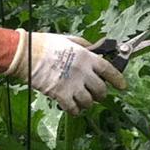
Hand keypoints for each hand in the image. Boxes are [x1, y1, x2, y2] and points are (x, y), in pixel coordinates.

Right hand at [3, 31, 126, 113]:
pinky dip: (75, 110)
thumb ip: (84, 46)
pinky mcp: (61, 95)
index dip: (118, 80)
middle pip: (101, 90)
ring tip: (82, 100)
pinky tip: (73, 107)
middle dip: (100, 94)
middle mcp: (83, 72)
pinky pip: (74, 109)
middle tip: (96, 93)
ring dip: (87, 103)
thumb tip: (94, 49)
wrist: (26, 54)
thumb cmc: (45, 45)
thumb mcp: (69, 39)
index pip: (110, 71)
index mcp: (87, 58)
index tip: (122, 86)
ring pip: (89, 102)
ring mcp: (73, 85)